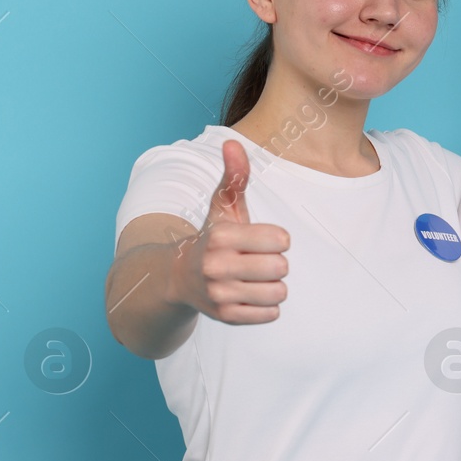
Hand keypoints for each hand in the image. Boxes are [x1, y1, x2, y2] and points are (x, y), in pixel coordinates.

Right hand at [172, 139, 291, 323]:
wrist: (178, 277)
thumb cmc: (213, 236)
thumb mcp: (222, 206)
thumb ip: (235, 176)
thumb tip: (233, 143)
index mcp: (220, 237)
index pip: (281, 240)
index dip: (277, 239)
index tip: (260, 240)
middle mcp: (216, 266)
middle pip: (281, 268)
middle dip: (275, 263)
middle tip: (255, 261)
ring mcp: (219, 294)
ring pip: (279, 292)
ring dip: (273, 285)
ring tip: (253, 278)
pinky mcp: (226, 317)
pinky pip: (270, 314)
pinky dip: (267, 306)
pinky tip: (249, 295)